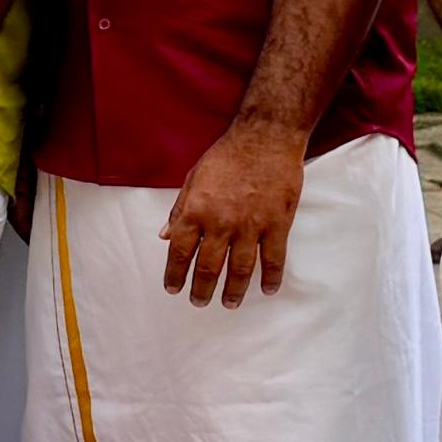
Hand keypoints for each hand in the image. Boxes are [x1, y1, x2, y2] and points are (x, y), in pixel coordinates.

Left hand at [162, 120, 305, 306]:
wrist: (265, 138)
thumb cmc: (226, 156)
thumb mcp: (193, 179)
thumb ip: (179, 210)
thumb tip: (164, 236)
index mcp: (195, 211)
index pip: (179, 252)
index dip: (175, 274)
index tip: (173, 289)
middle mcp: (220, 223)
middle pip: (208, 268)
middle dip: (201, 289)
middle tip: (199, 302)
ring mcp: (250, 225)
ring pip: (240, 269)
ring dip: (233, 291)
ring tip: (228, 303)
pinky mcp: (277, 223)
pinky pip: (273, 258)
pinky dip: (271, 277)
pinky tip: (267, 289)